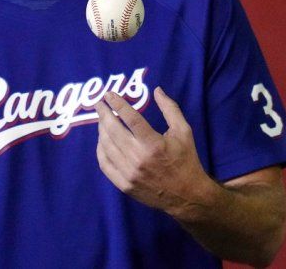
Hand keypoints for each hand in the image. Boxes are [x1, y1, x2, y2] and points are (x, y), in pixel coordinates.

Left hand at [94, 87, 215, 216]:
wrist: (187, 195)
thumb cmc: (186, 159)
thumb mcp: (183, 131)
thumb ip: (170, 109)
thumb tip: (157, 90)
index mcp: (154, 144)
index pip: (131, 118)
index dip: (118, 104)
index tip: (109, 94)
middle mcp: (139, 158)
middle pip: (114, 131)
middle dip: (104, 114)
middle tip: (99, 104)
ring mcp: (129, 173)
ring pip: (107, 147)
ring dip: (101, 130)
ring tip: (102, 120)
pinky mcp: (124, 185)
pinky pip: (105, 165)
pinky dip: (100, 150)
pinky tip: (102, 141)